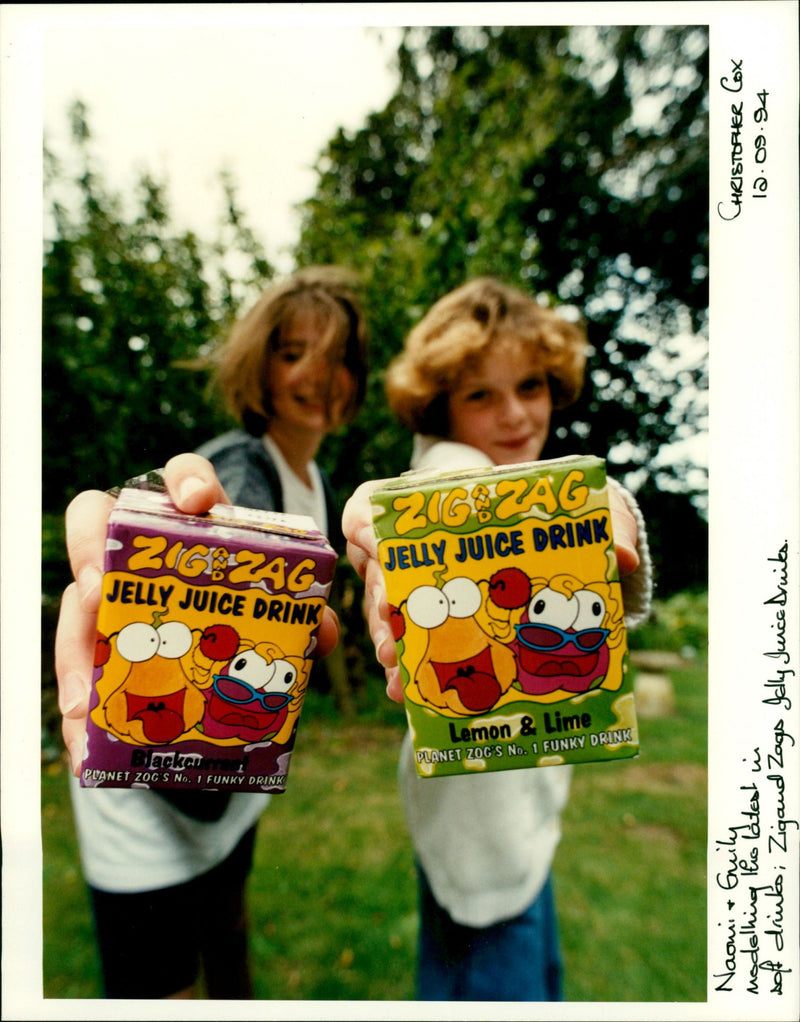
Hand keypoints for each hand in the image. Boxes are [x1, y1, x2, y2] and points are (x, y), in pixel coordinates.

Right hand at [54, 454, 338, 774]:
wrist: (216, 652)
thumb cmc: (243, 609)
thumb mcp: (273, 611)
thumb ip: (301, 617)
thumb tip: (322, 633)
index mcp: (191, 525)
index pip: (183, 477)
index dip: (188, 479)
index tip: (199, 503)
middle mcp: (138, 546)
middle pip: (93, 518)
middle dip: (89, 548)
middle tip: (99, 594)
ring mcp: (108, 589)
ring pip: (75, 604)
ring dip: (74, 653)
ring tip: (81, 702)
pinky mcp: (93, 637)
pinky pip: (76, 666)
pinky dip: (79, 709)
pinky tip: (82, 744)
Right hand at [343, 476, 643, 705]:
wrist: (562, 548)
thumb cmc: (561, 518)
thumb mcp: (585, 512)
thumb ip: (607, 523)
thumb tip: (620, 558)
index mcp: (443, 502)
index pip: (380, 501)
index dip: (368, 519)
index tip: (373, 538)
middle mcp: (420, 544)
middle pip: (376, 565)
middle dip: (380, 595)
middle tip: (393, 622)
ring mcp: (420, 585)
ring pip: (383, 610)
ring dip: (385, 640)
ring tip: (395, 671)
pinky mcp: (431, 621)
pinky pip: (404, 643)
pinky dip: (404, 667)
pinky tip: (405, 692)